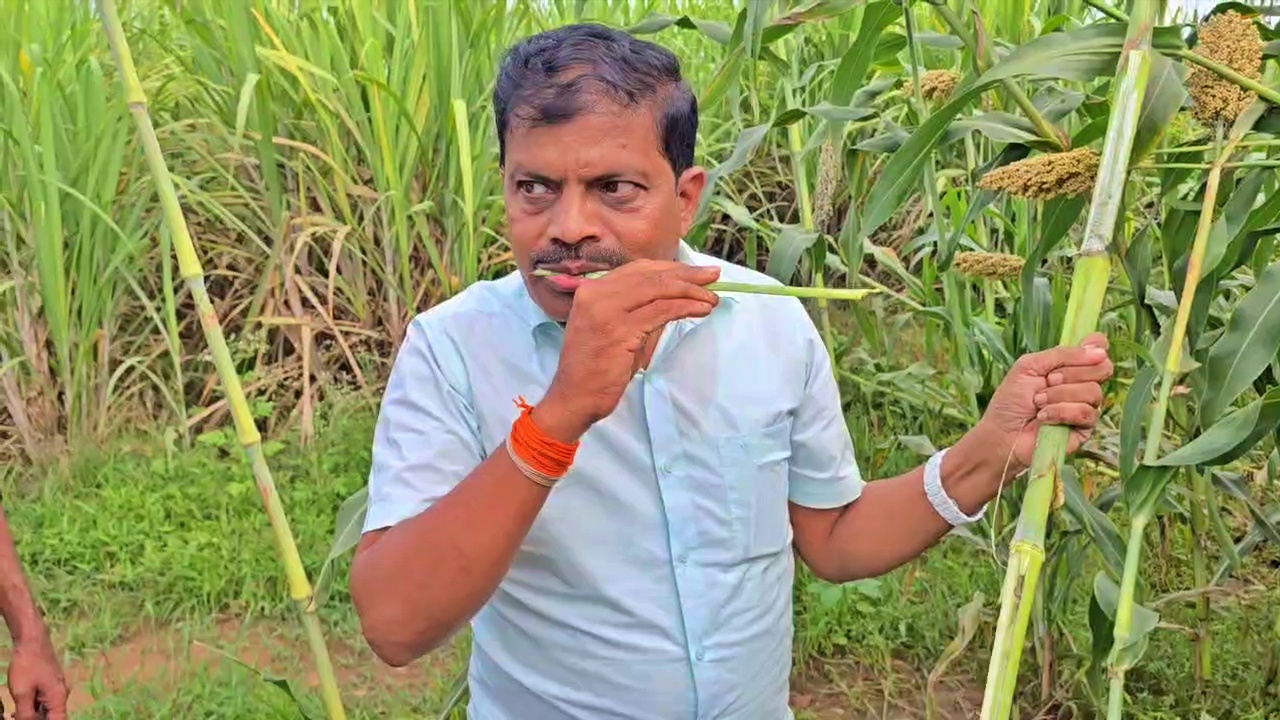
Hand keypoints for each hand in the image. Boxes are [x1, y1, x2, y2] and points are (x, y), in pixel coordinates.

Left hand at [8, 631, 67, 719]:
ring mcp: (56, 688)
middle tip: (17, 717)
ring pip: (46, 709)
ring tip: (16, 715)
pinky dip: (33, 706)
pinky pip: (43, 700)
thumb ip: (26, 714)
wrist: (32, 641)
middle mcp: (61, 695)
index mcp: (58, 698)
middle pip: (52, 717)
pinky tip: (19, 707)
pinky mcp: (49, 683)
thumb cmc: (28, 665)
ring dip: (33, 715)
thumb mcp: (22, 693)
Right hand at [535, 259, 720, 440]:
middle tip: (713, 276)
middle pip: (650, 275)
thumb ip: (640, 311)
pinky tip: (701, 310)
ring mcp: (606, 310)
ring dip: (691, 291)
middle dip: (686, 274)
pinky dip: (685, 307)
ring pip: (658, 289)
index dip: (669, 268)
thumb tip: (676, 297)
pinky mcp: (620, 329)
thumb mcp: (617, 330)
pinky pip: (661, 310)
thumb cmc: (597, 368)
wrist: (575, 397)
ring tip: (712, 297)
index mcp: (592, 290)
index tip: (695, 272)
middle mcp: (596, 293)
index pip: (637, 269)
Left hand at [976, 332, 1112, 473]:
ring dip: (1060, 395)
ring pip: (1093, 391)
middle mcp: (1082, 384)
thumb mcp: (1029, 366)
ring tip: (1038, 402)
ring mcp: (1086, 406)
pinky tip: (1044, 417)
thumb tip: (1099, 350)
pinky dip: (1062, 411)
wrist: (1002, 432)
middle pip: (1102, 369)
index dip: (1097, 347)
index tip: (1088, 346)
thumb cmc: (1012, 399)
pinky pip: (1086, 413)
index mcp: (1069, 366)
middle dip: (1071, 373)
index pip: (1098, 349)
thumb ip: (1061, 354)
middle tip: (1048, 380)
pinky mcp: (1085, 428)